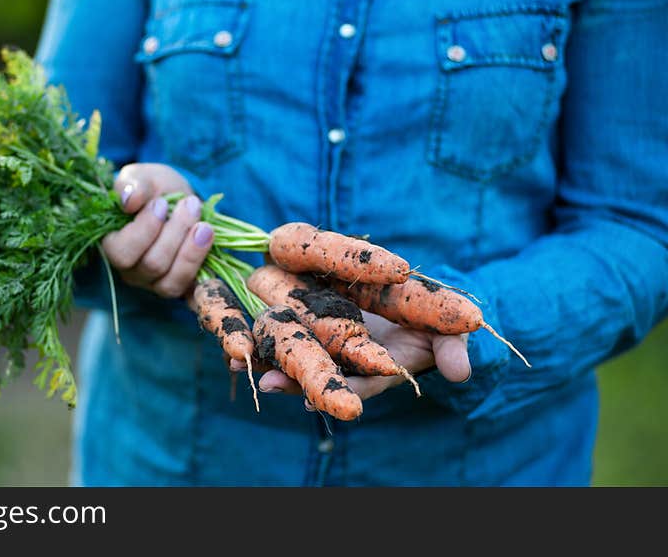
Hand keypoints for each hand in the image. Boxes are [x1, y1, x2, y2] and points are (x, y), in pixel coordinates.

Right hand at [101, 163, 213, 297]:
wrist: (178, 200)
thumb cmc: (153, 189)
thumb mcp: (142, 177)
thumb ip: (133, 184)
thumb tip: (130, 200)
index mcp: (114, 246)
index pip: (122, 252)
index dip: (144, 230)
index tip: (161, 203)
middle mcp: (133, 271)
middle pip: (152, 265)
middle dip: (175, 233)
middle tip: (190, 204)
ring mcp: (157, 283)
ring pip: (172, 281)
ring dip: (192, 252)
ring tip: (205, 225)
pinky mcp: (182, 287)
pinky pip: (192, 293)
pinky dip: (204, 275)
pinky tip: (211, 247)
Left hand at [254, 311, 471, 403]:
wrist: (414, 293)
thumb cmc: (435, 320)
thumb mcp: (447, 333)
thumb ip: (451, 349)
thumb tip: (461, 372)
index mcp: (377, 365)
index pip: (363, 380)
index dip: (348, 389)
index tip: (335, 402)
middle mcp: (348, 356)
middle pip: (319, 369)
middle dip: (295, 379)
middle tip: (272, 385)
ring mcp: (328, 335)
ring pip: (296, 350)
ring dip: (268, 358)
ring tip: (241, 365)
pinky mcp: (311, 309)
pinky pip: (285, 324)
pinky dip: (262, 331)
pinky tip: (235, 336)